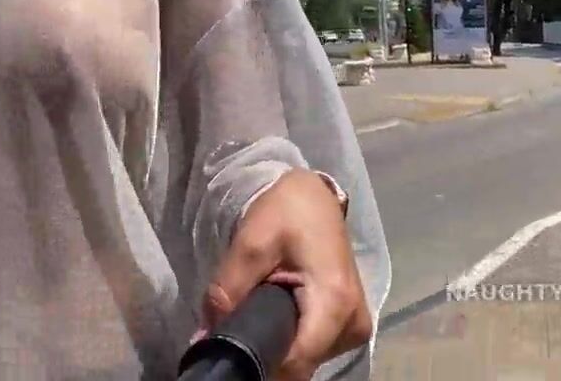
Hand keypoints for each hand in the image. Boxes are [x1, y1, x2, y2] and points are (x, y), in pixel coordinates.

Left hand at [202, 170, 371, 380]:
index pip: (297, 361)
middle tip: (235, 331)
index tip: (230, 355)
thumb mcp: (250, 245)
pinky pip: (314, 349)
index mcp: (335, 302)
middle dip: (266, 355)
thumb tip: (204, 339)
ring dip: (278, 348)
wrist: (313, 197)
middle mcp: (354, 323)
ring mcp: (356, 328)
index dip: (261, 364)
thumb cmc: (286, 213)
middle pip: (302, 365)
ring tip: (256, 317)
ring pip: (307, 361)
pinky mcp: (350, 327)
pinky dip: (291, 341)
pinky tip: (275, 318)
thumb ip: (226, 292)